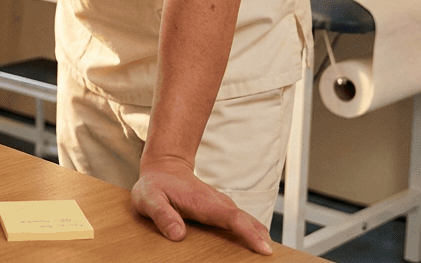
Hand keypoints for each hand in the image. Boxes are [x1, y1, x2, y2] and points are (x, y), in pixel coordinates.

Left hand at [131, 155, 272, 254]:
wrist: (164, 167)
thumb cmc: (155, 185)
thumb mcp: (149, 199)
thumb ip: (162, 215)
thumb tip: (178, 235)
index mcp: (204, 203)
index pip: (233, 218)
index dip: (249, 234)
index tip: (264, 249)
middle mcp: (219, 204)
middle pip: (248, 222)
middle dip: (262, 240)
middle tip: (271, 259)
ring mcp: (222, 207)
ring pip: (248, 223)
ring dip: (260, 238)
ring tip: (267, 257)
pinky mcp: (222, 212)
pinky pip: (242, 224)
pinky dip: (253, 235)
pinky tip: (257, 249)